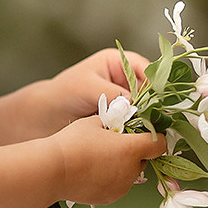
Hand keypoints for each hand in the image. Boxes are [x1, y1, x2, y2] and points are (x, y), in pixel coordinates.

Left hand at [0, 48, 149, 145]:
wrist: (44, 118)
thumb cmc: (63, 94)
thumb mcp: (88, 87)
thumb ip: (113, 94)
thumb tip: (137, 106)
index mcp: (121, 63)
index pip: (149, 71)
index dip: (159, 86)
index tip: (163, 103)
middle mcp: (127, 81)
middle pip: (154, 93)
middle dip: (158, 109)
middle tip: (162, 125)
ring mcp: (127, 102)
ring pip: (149, 111)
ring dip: (151, 124)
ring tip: (154, 137)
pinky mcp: (124, 121)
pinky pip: (139, 126)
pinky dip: (142, 134)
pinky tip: (144, 144)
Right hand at [46, 116, 163, 206]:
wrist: (52, 170)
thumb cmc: (72, 142)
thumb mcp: (95, 121)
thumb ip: (114, 121)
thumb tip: (121, 119)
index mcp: (131, 149)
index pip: (159, 144)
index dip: (154, 137)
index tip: (145, 133)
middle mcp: (131, 171)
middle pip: (143, 159)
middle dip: (134, 151)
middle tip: (114, 143)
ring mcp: (121, 187)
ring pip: (130, 173)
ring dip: (122, 165)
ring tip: (100, 157)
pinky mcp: (110, 198)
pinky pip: (118, 185)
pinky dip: (112, 178)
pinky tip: (93, 170)